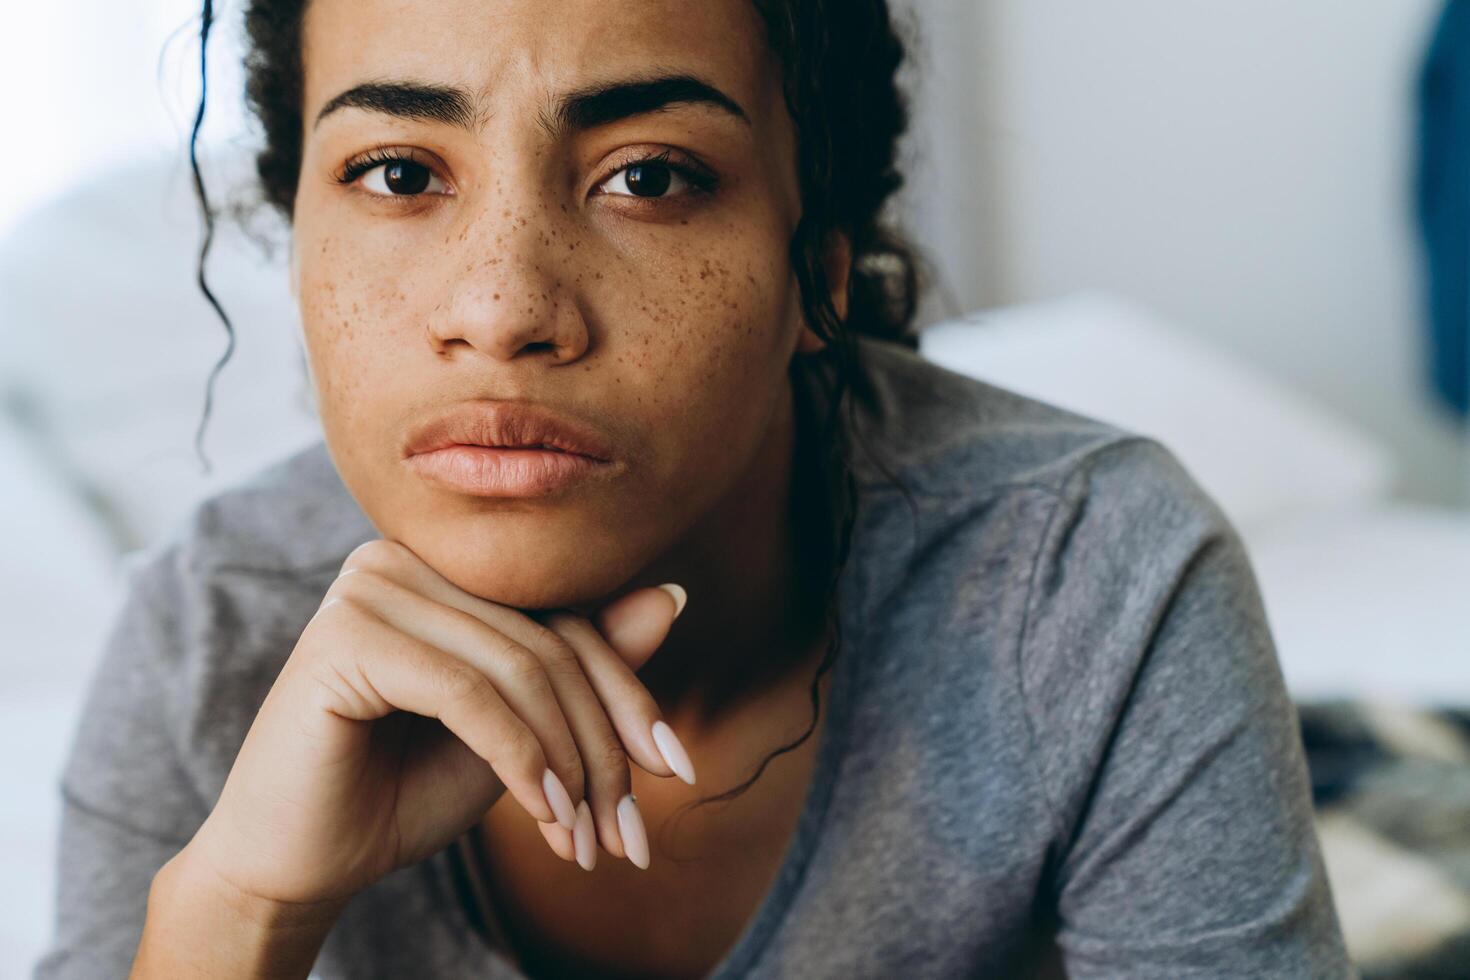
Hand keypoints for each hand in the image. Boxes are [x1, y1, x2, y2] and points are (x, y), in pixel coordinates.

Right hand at [183, 538, 692, 908]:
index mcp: (442, 566)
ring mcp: (369, 587)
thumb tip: (673, 594)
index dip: (628, 696)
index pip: (567, 616)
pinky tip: (547, 816)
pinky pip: (470, 694)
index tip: (677, 768)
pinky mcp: (346, 636)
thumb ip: (582, 665)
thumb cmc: (403, 790)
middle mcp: (402, 558)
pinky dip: (522, 761)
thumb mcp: (520, 730)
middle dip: (602, 745)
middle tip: (628, 832)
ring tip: (585, 840)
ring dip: (568, 766)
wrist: (296, 862)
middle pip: (550, 643)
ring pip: (520, 669)